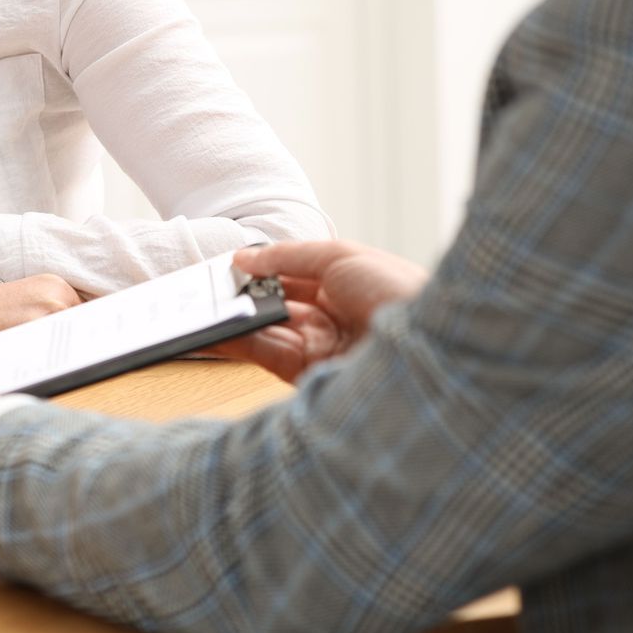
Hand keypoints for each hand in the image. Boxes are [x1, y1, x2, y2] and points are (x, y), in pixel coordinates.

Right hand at [212, 239, 429, 382]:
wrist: (434, 351)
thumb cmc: (399, 293)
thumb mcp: (340, 256)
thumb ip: (287, 257)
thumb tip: (244, 256)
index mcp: (346, 285)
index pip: (292, 276)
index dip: (261, 269)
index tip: (228, 264)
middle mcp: (333, 318)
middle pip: (275, 304)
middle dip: (242, 294)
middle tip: (206, 284)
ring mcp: (320, 348)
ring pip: (264, 329)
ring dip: (232, 318)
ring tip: (198, 305)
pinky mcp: (309, 376)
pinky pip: (264, 354)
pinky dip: (235, 342)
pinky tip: (212, 328)